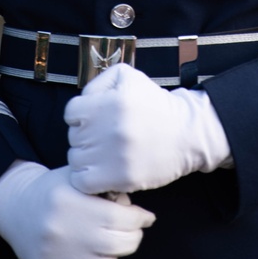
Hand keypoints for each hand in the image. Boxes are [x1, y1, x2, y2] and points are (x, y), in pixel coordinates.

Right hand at [0, 160, 154, 258]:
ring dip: (115, 252)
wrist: (17, 210)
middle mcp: (66, 231)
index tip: (145, 217)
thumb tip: (133, 204)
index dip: (139, 218)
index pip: (122, 218)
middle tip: (132, 228)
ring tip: (106, 239)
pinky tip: (94, 255)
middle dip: (133, 235)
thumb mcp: (77, 178)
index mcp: (72, 201)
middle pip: (121, 243)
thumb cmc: (54, 191)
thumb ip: (105, 186)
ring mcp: (62, 258)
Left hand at [65, 63, 231, 194]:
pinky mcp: (121, 179)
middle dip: (84, 136)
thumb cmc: (154, 103)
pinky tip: (100, 171)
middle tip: (101, 137)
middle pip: (74, 137)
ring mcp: (115, 156)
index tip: (93, 119)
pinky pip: (84, 182)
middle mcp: (110, 129)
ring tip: (102, 154)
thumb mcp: (128, 77)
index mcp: (111, 102)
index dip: (81, 115)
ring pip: (76, 160)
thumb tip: (82, 101)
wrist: (186, 134)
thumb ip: (99, 82)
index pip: (71, 113)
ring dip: (85, 157)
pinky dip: (87, 178)